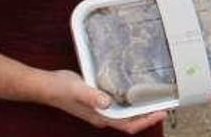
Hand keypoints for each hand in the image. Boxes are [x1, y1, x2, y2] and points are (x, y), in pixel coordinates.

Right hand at [37, 69, 166, 133]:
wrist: (47, 85)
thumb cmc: (61, 89)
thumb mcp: (78, 89)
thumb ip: (92, 96)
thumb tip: (107, 102)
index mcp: (101, 117)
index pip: (129, 125)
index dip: (146, 120)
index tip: (161, 112)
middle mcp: (103, 116)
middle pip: (131, 121)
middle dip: (148, 114)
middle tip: (164, 102)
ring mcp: (101, 109)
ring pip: (126, 113)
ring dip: (141, 108)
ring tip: (155, 97)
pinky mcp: (99, 101)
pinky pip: (119, 104)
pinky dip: (131, 100)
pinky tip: (136, 89)